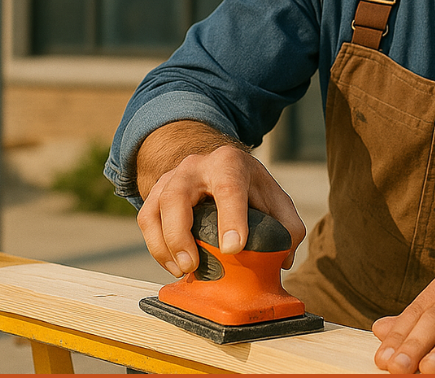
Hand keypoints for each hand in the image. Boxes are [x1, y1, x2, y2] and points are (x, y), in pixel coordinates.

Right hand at [136, 135, 304, 278]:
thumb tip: (283, 260)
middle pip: (178, 197)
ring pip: (156, 209)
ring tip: (183, 270)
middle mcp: (196, 166)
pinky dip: (156, 246)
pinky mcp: (156, 193)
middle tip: (193, 266)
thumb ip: (287, 227)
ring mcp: (171, 178)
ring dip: (164, 245)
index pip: (229, 188)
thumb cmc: (250, 187)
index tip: (233, 248)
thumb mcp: (274, 199)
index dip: (231, 219)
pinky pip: (146, 219)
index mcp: (230, 163)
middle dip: (181, 234)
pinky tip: (174, 265)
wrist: (219, 166)